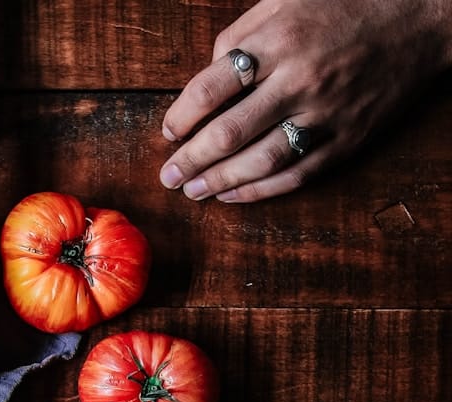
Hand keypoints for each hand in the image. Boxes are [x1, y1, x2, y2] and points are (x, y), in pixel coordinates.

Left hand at [159, 0, 451, 202]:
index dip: (182, 117)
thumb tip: (206, 74)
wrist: (422, 15)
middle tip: (168, 177)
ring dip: (219, 181)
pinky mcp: (347, 139)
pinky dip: (259, 190)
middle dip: (191, 160)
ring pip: (260, 161)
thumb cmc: (348, 1)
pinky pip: (295, 175)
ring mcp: (325, 114)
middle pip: (230, 133)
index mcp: (279, 41)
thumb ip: (242, 33)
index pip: (212, 89)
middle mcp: (300, 81)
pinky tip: (233, 194)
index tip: (168, 132)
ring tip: (193, 191)